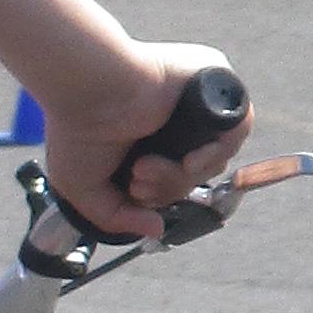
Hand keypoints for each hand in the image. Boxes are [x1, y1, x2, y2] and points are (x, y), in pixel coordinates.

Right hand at [34, 44, 249, 240]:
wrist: (88, 90)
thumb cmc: (75, 128)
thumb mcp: (84, 190)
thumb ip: (118, 218)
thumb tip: (156, 229)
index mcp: (148, 135)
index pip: (175, 176)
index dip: (160, 193)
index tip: (135, 191)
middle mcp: (175, 117)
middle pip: (195, 173)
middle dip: (167, 188)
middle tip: (137, 177)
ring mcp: (197, 100)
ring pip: (215, 157)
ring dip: (183, 175)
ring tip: (146, 164)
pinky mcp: (216, 83)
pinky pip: (237, 129)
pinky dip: (215, 151)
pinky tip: (186, 156)